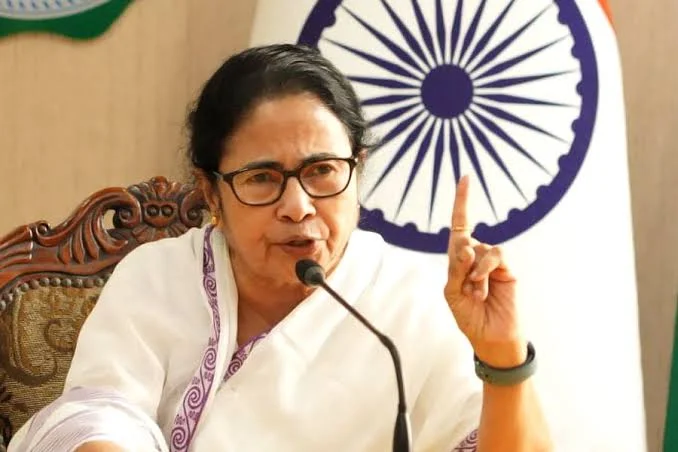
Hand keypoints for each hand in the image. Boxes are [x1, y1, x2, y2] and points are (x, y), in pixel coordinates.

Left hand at [444, 176, 526, 367]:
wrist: (492, 339)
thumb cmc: (469, 317)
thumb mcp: (453, 294)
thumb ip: (456, 269)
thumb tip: (467, 245)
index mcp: (457, 262)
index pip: (458, 227)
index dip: (461, 202)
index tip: (465, 178)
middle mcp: (475, 258)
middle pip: (465, 238)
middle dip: (462, 258)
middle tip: (467, 285)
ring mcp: (492, 263)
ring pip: (482, 248)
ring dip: (475, 271)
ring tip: (477, 293)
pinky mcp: (507, 270)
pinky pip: (496, 255)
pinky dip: (486, 269)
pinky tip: (483, 288)